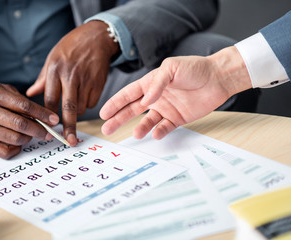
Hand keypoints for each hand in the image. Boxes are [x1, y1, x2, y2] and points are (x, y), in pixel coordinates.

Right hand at [0, 81, 58, 158]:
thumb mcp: (0, 88)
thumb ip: (19, 98)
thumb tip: (42, 114)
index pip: (24, 107)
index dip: (42, 114)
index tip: (54, 120)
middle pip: (21, 125)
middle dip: (40, 130)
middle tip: (49, 133)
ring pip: (16, 139)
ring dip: (29, 138)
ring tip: (32, 134)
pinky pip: (5, 152)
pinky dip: (17, 149)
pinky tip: (19, 143)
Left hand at [26, 21, 119, 145]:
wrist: (97, 37)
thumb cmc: (71, 47)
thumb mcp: (53, 58)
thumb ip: (42, 78)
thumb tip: (29, 94)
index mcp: (55, 70)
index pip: (50, 99)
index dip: (47, 116)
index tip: (47, 129)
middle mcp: (71, 76)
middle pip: (68, 108)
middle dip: (68, 127)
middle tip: (69, 141)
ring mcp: (86, 80)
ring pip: (81, 107)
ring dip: (77, 110)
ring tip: (75, 97)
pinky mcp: (99, 83)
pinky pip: (92, 102)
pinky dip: (87, 102)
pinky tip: (86, 90)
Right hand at [100, 46, 251, 139]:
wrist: (218, 78)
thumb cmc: (195, 68)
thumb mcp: (172, 68)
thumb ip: (157, 83)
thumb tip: (146, 100)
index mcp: (150, 84)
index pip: (128, 94)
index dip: (115, 103)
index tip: (103, 112)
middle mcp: (156, 97)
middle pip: (132, 110)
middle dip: (118, 119)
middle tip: (107, 129)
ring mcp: (166, 108)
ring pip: (147, 121)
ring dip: (140, 128)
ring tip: (135, 134)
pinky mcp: (178, 118)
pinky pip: (165, 127)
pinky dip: (160, 131)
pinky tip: (156, 133)